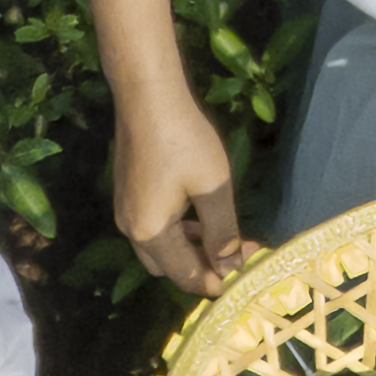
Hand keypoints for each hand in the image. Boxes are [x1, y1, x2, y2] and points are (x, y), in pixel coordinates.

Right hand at [108, 79, 247, 292]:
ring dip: (192, 250)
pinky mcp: (127, 196)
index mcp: (151, 233)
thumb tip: (232, 268)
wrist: (146, 95)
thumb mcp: (213, 188)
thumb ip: (223, 233)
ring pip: (161, 250)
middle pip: (170, 270)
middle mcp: (131, 230)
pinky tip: (199, 216)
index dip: (220, 280)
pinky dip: (177, 233)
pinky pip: (153, 230)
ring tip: (225, 235)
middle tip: (238, 252)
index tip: (250, 266)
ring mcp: (126, 212)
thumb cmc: (184, 139)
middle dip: (204, 267)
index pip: (188, 277)